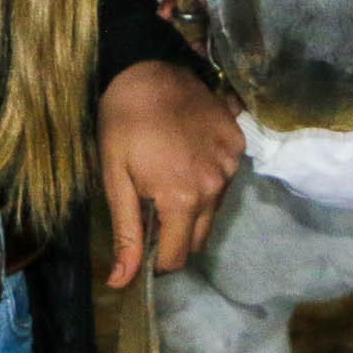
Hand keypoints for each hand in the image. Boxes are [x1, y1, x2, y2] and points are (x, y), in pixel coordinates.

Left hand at [97, 58, 244, 288]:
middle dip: (174, 236)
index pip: (176, 257)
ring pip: (213, 209)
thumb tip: (121, 283)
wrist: (149, 69)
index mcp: (181, 200)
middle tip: (151, 211)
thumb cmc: (123, 125)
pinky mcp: (237, 143)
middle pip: (198, 238)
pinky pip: (224, 179)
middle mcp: (214, 187)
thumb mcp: (115, 180)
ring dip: (192, 208)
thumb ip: (125, 233)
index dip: (156, 261)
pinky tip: (187, 157)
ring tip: (167, 180)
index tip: (141, 247)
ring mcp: (230, 164)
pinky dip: (207, 179)